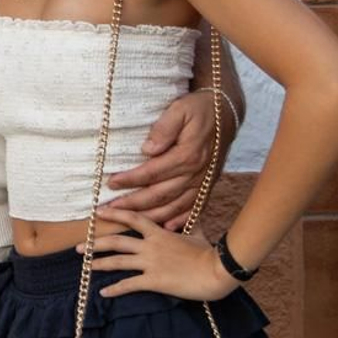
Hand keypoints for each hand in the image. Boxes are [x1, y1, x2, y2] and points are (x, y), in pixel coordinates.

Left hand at [82, 207, 236, 300]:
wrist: (218, 270)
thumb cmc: (210, 254)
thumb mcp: (197, 233)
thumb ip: (189, 224)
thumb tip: (192, 214)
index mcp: (159, 233)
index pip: (132, 218)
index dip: (114, 214)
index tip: (98, 213)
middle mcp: (150, 246)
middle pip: (116, 242)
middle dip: (95, 244)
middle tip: (79, 247)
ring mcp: (151, 263)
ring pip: (118, 261)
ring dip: (99, 264)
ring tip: (85, 266)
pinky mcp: (154, 280)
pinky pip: (129, 284)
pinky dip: (115, 289)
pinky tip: (103, 293)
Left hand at [105, 90, 217, 229]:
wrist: (226, 113)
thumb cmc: (198, 109)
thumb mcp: (180, 109)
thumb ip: (164, 128)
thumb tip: (148, 149)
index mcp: (187, 154)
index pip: (152, 172)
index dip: (130, 179)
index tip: (111, 183)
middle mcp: (196, 172)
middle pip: (161, 194)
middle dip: (134, 203)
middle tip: (111, 209)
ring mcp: (203, 181)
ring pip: (176, 205)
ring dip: (152, 215)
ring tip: (129, 221)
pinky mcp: (208, 185)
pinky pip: (195, 207)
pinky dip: (182, 219)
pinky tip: (167, 227)